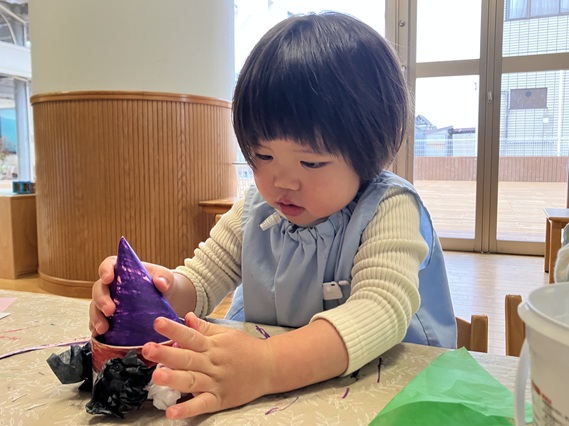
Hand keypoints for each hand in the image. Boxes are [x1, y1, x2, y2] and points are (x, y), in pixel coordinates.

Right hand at [88, 256, 174, 335]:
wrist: (167, 300)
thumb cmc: (163, 283)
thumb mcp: (166, 277)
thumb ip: (164, 277)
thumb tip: (160, 283)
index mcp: (122, 270)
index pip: (108, 265)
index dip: (105, 270)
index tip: (108, 278)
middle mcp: (111, 285)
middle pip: (99, 289)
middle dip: (101, 300)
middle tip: (109, 310)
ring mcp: (109, 302)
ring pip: (95, 308)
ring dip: (96, 318)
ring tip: (103, 329)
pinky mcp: (109, 318)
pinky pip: (98, 323)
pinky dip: (96, 329)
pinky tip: (99, 336)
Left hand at [141, 313, 273, 418]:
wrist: (270, 367)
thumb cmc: (245, 349)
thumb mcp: (226, 334)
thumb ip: (205, 328)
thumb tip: (187, 317)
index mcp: (213, 345)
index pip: (191, 335)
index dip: (174, 329)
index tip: (157, 323)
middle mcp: (213, 363)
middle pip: (188, 358)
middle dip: (167, 354)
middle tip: (148, 349)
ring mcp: (216, 382)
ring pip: (193, 380)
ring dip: (174, 379)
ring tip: (156, 376)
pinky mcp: (220, 400)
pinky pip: (203, 405)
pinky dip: (188, 409)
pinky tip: (172, 412)